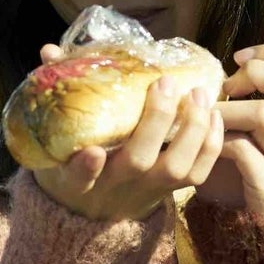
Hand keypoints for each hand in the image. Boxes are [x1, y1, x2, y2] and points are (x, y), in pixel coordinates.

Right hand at [31, 43, 224, 221]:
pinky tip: (214, 115)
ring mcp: (146, 189)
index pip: (75, 178)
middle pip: (139, 161)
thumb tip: (49, 51)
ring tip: (198, 94)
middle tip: (165, 84)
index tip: (93, 152)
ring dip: (193, 129)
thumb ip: (56, 93)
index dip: (84, 169)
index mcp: (76, 178)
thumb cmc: (73, 161)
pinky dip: (212, 144)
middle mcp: (115, 186)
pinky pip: (199, 173)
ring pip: (176, 168)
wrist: (96, 212)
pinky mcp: (171, 191)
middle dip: (157, 121)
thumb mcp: (55, 137)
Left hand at [202, 44, 263, 216]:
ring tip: (205, 119)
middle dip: (259, 72)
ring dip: (226, 110)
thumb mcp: (253, 139)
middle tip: (227, 86)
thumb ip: (250, 108)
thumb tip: (222, 72)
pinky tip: (207, 147)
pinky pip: (244, 151)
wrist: (254, 241)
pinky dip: (219, 141)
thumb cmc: (244, 182)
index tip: (239, 59)